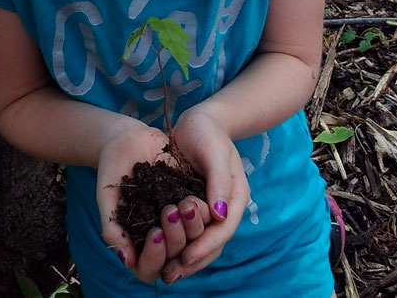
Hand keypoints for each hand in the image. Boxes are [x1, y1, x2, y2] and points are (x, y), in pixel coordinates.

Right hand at [96, 119, 213, 283]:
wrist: (129, 138)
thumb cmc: (112, 168)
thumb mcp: (107, 196)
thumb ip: (112, 227)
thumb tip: (127, 261)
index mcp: (137, 240)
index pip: (148, 268)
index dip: (154, 257)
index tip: (154, 233)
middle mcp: (159, 234)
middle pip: (174, 255)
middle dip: (175, 238)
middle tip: (169, 211)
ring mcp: (176, 220)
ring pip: (192, 239)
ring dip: (192, 227)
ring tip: (185, 204)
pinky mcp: (190, 201)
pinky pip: (203, 216)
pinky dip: (202, 212)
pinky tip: (195, 198)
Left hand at [159, 109, 249, 283]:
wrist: (199, 121)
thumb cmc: (208, 132)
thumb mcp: (214, 152)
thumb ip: (218, 181)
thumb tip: (220, 215)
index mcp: (235, 196)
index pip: (223, 230)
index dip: (205, 246)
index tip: (185, 258)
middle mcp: (224, 207)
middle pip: (213, 243)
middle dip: (193, 261)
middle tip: (170, 274)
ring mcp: (209, 208)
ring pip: (201, 242)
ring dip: (184, 259)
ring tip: (164, 272)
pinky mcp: (194, 206)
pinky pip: (189, 232)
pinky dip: (177, 244)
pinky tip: (161, 254)